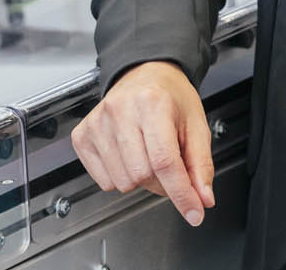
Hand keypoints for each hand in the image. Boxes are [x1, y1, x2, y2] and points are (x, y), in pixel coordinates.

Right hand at [72, 61, 215, 225]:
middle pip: (143, 176)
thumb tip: (203, 197)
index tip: (194, 212)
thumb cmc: (170, 97)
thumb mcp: (195, 124)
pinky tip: (128, 154)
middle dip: (162, 181)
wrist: (145, 73)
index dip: (182, 193)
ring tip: (147, 153)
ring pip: (122, 183)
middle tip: (168, 162)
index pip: (165, 161)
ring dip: (141, 180)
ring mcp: (97, 124)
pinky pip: (103, 181)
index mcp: (153, 104)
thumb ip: (201, 164)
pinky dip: (120, 177)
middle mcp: (120, 111)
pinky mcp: (81, 136)